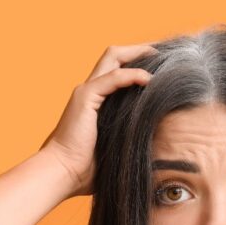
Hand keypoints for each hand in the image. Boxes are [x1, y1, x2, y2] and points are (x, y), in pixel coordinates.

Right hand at [39, 43, 157, 196]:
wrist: (62, 174)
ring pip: (113, 57)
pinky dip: (133, 74)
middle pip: (115, 55)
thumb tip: (162, 149)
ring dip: (138, 52)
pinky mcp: (86, 97)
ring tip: (160, 56)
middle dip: (139, 50)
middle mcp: (89, 91)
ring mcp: (86, 92)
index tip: (162, 68)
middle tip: (163, 53)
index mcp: (95, 101)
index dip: (137, 64)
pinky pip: (113, 77)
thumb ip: (132, 140)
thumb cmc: (86, 170)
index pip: (117, 70)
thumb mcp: (116, 148)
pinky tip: (150, 79)